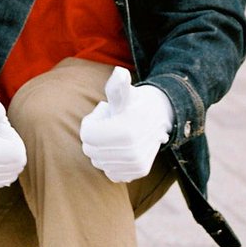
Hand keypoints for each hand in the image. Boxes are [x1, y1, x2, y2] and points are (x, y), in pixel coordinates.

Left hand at [80, 67, 173, 182]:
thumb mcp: (124, 92)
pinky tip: (121, 148)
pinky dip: (111, 161)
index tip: (104, 113)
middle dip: (95, 135)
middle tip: (110, 124)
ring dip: (102, 148)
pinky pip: (109, 173)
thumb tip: (120, 73)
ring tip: (116, 135)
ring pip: (98, 162)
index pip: (86, 135)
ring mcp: (136, 164)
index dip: (91, 122)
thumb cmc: (134, 102)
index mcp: (126, 131)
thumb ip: (118, 85)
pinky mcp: (138, 172)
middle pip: (90, 150)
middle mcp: (133, 152)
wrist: (159, 116)